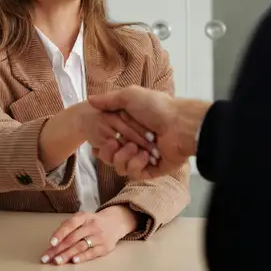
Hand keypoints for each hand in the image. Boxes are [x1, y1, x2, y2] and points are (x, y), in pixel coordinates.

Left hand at [40, 206, 136, 265]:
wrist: (115, 222)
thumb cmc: (91, 223)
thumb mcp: (81, 219)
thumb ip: (67, 227)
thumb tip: (53, 242)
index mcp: (83, 217)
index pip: (70, 224)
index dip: (60, 234)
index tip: (51, 243)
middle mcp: (91, 225)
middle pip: (73, 238)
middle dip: (59, 249)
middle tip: (48, 258)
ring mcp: (99, 236)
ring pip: (81, 246)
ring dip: (68, 254)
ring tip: (57, 261)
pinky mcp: (105, 247)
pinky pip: (92, 252)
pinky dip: (82, 257)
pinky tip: (74, 261)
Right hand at [89, 87, 206, 177]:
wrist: (179, 124)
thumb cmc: (156, 107)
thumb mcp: (129, 96)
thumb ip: (108, 100)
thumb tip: (90, 100)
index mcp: (131, 128)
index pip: (109, 141)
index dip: (102, 143)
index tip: (95, 143)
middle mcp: (136, 143)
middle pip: (112, 156)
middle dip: (109, 151)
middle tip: (113, 143)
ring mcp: (144, 157)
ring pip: (121, 167)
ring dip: (123, 157)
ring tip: (134, 147)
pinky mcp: (152, 169)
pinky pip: (135, 174)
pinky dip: (136, 165)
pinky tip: (145, 156)